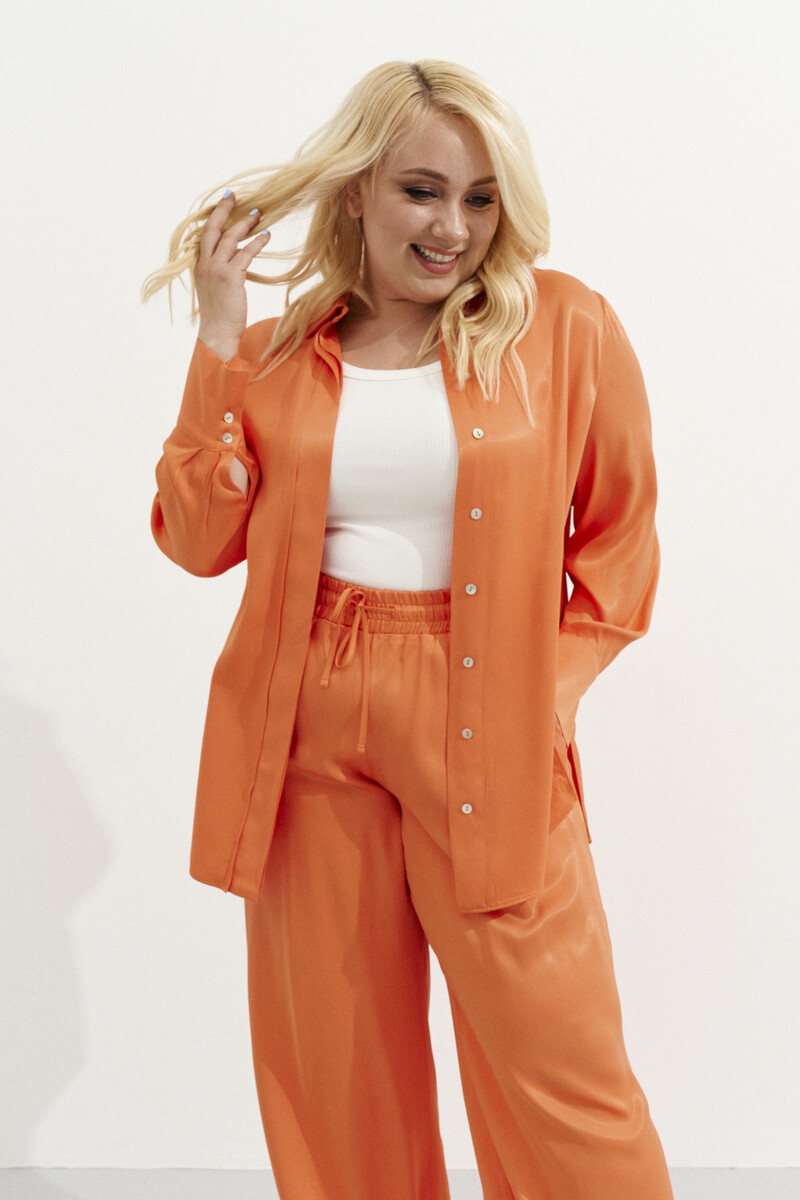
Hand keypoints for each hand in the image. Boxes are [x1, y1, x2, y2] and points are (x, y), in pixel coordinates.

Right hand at [195, 191, 269, 361]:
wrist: (217, 333)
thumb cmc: (219, 317)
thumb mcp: (215, 290)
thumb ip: (220, 273)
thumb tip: (235, 262)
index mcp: (199, 266)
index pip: (205, 235)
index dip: (214, 218)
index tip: (224, 203)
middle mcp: (205, 264)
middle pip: (213, 229)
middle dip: (224, 210)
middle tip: (234, 196)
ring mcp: (216, 269)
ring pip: (230, 237)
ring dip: (245, 223)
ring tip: (258, 214)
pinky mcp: (230, 276)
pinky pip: (245, 253)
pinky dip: (257, 242)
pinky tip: (266, 236)